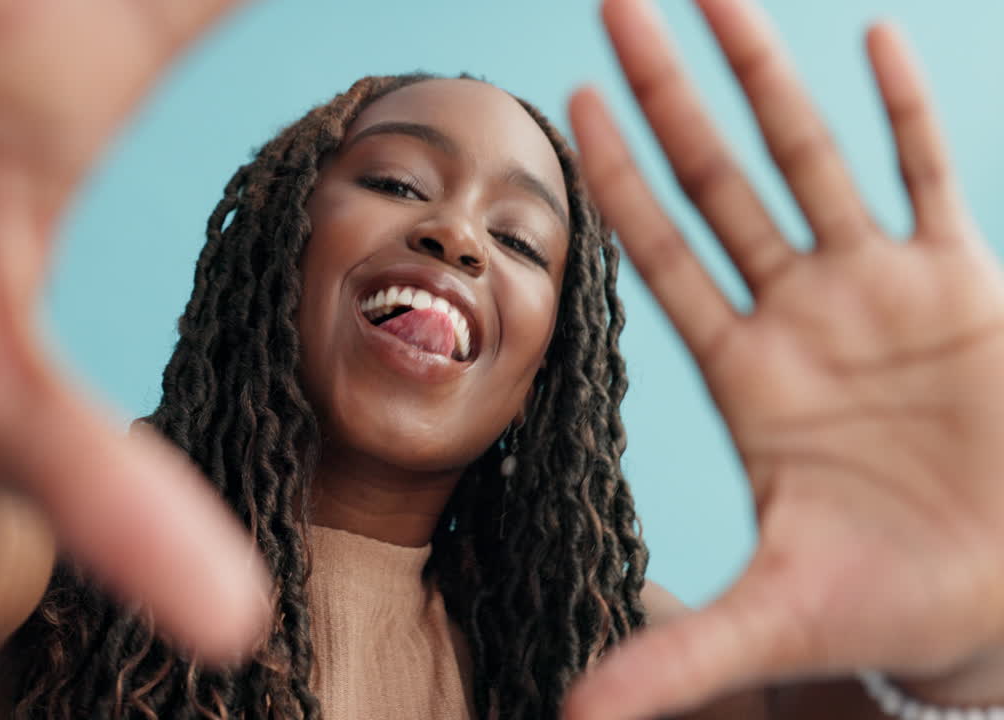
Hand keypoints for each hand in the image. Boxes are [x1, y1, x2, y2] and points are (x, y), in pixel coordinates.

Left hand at [564, 0, 1003, 715]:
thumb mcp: (772, 623)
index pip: (665, 254)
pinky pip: (933, 179)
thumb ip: (673, 657)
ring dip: (769, 75)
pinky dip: (906, 113)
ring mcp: (884, 292)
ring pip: (813, 157)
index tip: (565, 105)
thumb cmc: (883, 605)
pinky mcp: (968, 290)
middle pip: (721, 177)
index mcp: (747, 374)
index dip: (620, 181)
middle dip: (670, 92)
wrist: (996, 601)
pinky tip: (874, 40)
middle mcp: (803, 314)